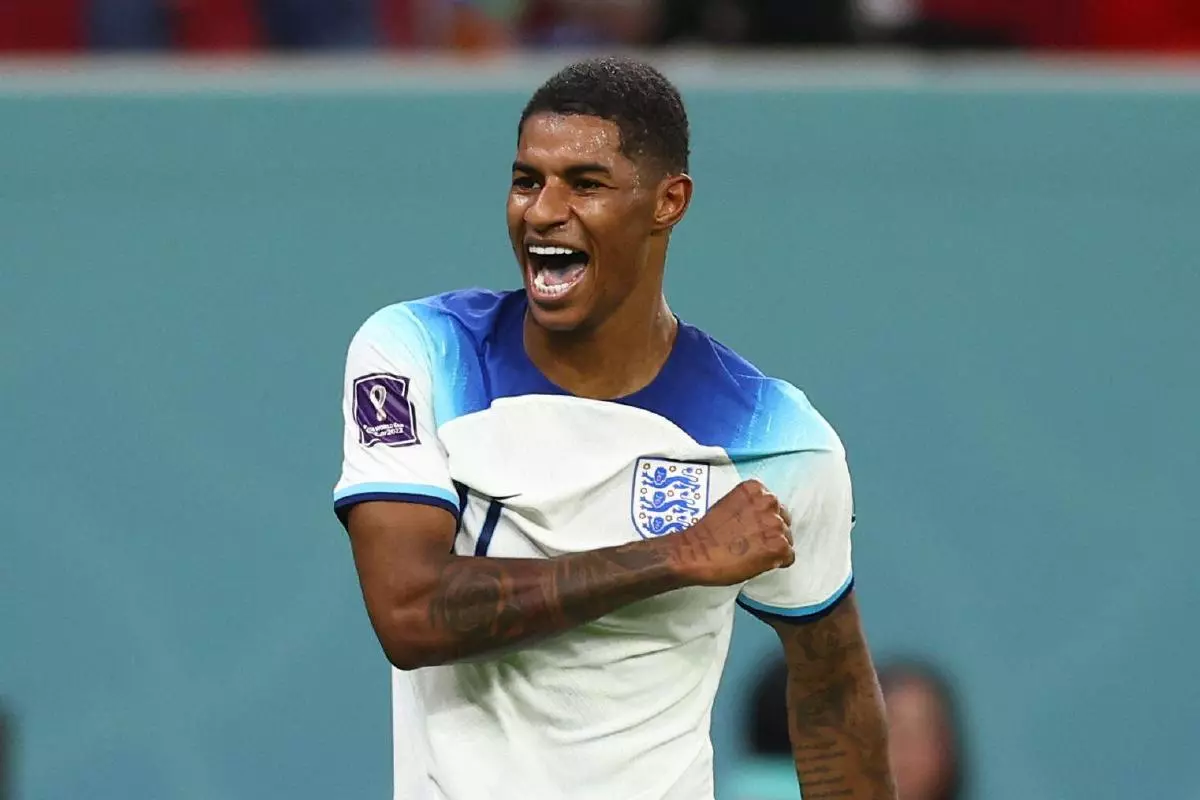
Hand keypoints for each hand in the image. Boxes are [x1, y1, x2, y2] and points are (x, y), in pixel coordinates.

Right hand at [663, 479, 793, 586]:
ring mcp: (776, 524)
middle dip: (772, 531)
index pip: (773, 504)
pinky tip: (759, 563)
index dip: (763, 519)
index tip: (753, 529)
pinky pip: (789, 557)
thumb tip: (758, 520)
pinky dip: (777, 562)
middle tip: (754, 543)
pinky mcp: (779, 546)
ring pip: (787, 538)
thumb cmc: (707, 533)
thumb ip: (749, 507)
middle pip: (783, 519)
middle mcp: (769, 502)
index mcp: (756, 488)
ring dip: (774, 547)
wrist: (696, 553)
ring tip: (754, 554)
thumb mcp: (729, 506)